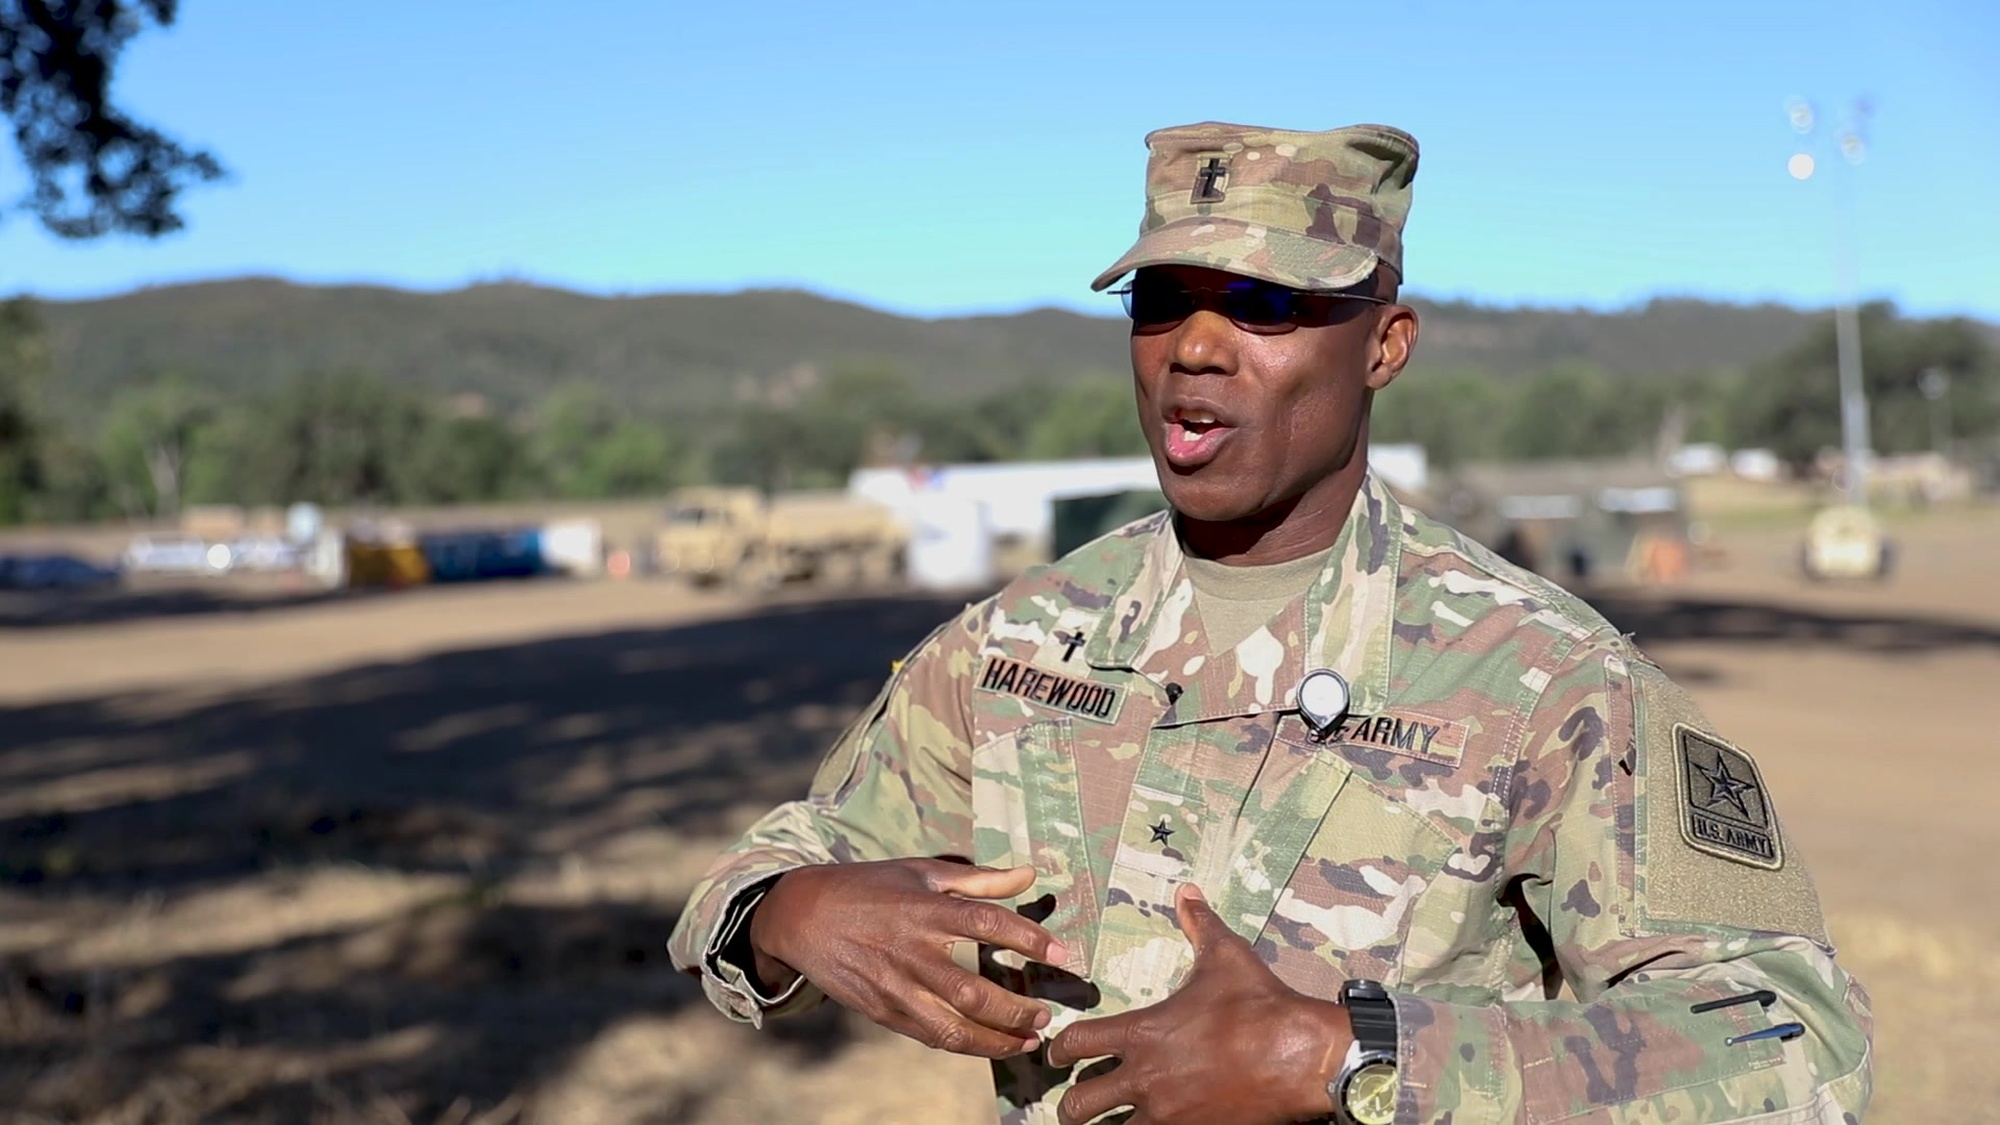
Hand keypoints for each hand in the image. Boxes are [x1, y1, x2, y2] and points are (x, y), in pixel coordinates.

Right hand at [748, 858, 1068, 1058]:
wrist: (801, 916)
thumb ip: (978, 878)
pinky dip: (966, 1044)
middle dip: (1018, 1007)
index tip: (1062, 955)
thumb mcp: (921, 871)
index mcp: (925, 907)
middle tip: (1047, 1011)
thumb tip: (1030, 872)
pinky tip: (992, 1043)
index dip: (1028, 939)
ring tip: (1030, 1038)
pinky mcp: (882, 1010)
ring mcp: (895, 985)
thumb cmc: (869, 887)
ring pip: (953, 1025)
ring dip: (997, 1038)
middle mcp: (912, 950)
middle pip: (974, 989)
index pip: (987, 923)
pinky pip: (930, 1036)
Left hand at [1047, 884, 1350, 1124]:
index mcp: (1142, 1033)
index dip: (1059, 1049)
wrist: (1302, 1056)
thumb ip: (1199, 924)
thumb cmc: (1260, 1004)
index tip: (1058, 1054)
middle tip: (1072, 1106)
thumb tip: (1187, 891)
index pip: (1076, 1043)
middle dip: (1069, 1107)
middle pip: (1078, 1105)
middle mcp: (1145, 1078)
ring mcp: (1167, 1114)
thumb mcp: (1226, 956)